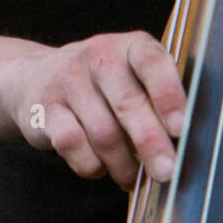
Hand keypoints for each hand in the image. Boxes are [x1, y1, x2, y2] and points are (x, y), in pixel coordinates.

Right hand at [2, 30, 185, 189]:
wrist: (37, 77)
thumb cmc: (103, 84)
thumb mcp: (132, 78)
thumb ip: (158, 100)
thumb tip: (185, 143)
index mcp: (129, 46)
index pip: (151, 61)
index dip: (168, 94)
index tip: (180, 127)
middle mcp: (98, 56)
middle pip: (127, 102)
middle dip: (150, 143)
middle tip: (167, 172)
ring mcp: (68, 80)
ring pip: (103, 132)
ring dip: (123, 164)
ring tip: (132, 177)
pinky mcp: (44, 108)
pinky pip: (73, 146)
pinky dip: (91, 165)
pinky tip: (99, 167)